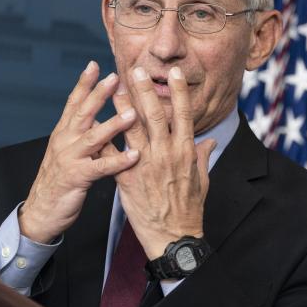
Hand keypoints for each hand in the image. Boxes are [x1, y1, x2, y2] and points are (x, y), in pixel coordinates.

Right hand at [19, 61, 139, 243]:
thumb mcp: (69, 151)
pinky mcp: (77, 178)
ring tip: (132, 113)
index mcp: (63, 133)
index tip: (94, 64)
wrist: (42, 210)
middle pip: (83, 112)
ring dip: (113, 125)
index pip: (73, 102)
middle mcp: (64, 141)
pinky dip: (118, 161)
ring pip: (93, 137)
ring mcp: (69, 158)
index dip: (83, 83)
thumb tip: (98, 116)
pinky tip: (134, 155)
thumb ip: (83, 134)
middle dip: (99, 94)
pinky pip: (101, 168)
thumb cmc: (60, 180)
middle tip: (116, 77)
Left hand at [105, 66, 216, 258]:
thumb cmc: (189, 209)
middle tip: (136, 69)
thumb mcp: (202, 180)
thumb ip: (202, 157)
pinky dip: (106, 137)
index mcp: (185, 152)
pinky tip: (96, 122)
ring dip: (122, 106)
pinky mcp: (128, 179)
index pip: (183, 115)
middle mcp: (166, 154)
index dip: (178, 92)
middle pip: (156, 115)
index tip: (174, 73)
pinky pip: (114, 153)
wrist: (173, 237)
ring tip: (113, 87)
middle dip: (146, 90)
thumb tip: (209, 142)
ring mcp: (146, 165)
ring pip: (133, 129)